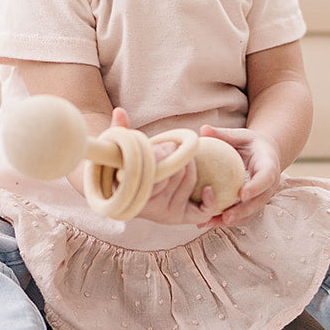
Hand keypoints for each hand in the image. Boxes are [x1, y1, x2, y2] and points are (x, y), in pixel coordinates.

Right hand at [108, 108, 216, 226]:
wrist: (125, 192)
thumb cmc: (123, 166)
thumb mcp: (119, 150)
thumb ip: (120, 131)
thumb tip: (119, 111)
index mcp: (131, 190)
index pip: (153, 172)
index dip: (163, 156)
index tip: (170, 146)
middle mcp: (147, 206)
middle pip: (175, 175)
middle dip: (180, 158)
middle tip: (176, 148)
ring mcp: (163, 213)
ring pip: (189, 184)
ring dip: (192, 168)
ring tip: (185, 157)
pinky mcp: (179, 218)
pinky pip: (201, 213)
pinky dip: (209, 201)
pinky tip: (208, 189)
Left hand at [196, 124, 281, 227]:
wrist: (264, 154)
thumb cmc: (250, 143)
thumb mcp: (241, 135)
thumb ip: (224, 134)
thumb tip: (203, 130)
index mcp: (269, 165)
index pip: (265, 178)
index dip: (255, 187)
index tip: (242, 194)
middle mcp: (268, 185)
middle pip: (258, 201)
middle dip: (243, 211)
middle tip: (226, 216)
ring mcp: (261, 197)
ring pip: (249, 212)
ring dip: (232, 220)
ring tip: (211, 223)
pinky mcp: (252, 204)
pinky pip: (240, 215)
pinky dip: (225, 220)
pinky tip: (207, 223)